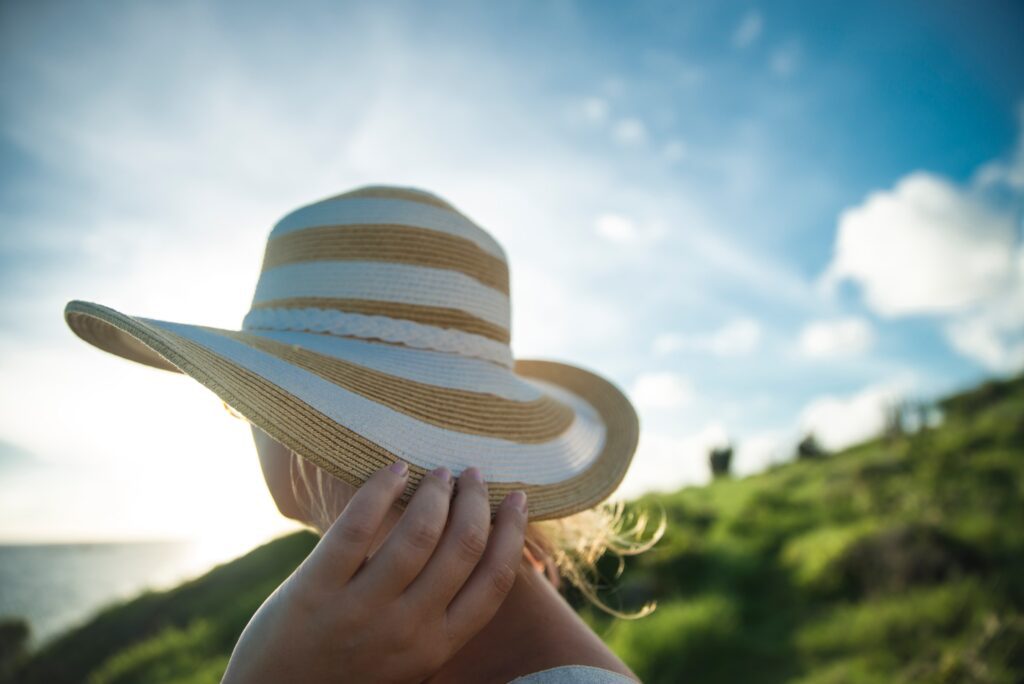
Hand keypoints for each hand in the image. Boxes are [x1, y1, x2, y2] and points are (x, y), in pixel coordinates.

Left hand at [221, 462, 528, 683]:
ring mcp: (359, 612)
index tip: (517, 499)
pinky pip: (355, 528)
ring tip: (439, 473)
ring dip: (435, 492)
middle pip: (462, 547)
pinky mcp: (313, 591)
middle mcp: (406, 631)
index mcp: (437, 648)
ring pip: (416, 534)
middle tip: (474, 475)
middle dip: (476, 502)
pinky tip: (394, 469)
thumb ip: (438, 619)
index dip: (512, 532)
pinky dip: (380, 490)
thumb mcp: (407, 661)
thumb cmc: (347, 675)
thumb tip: (473, 551)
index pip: (495, 580)